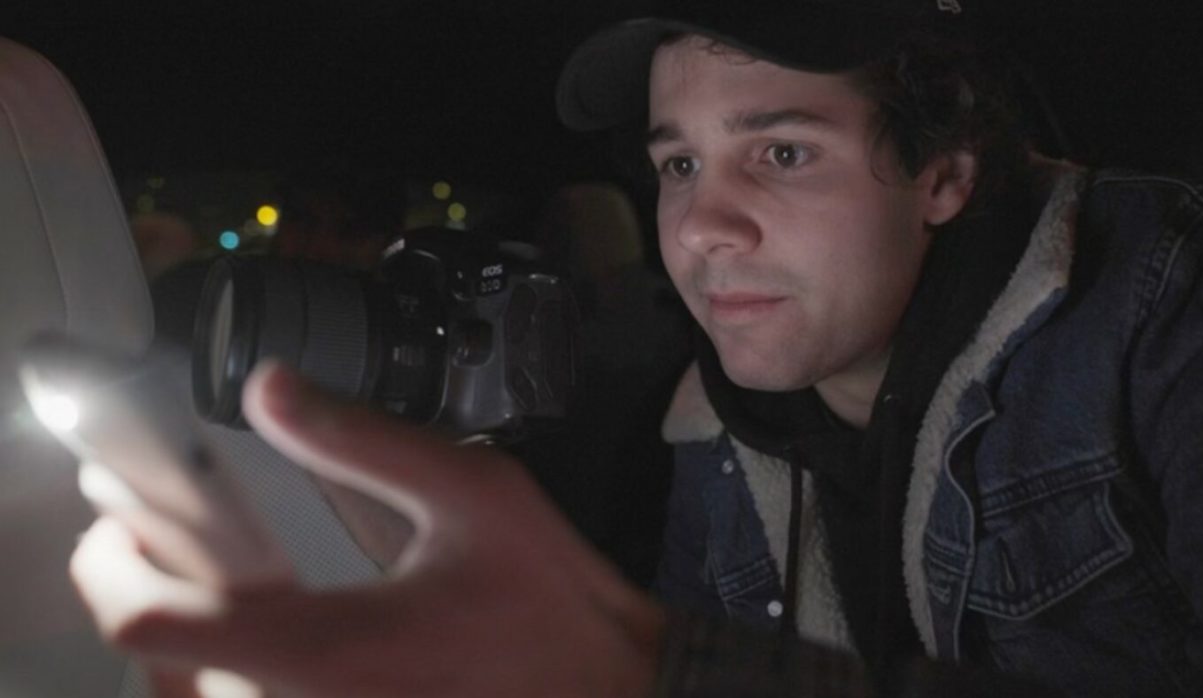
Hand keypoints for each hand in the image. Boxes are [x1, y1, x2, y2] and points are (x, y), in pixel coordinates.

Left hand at [70, 361, 665, 697]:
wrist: (610, 689)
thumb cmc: (552, 601)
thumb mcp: (473, 491)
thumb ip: (363, 438)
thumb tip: (273, 388)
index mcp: (323, 648)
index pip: (155, 623)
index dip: (111, 565)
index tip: (116, 519)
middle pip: (158, 671)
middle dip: (137, 591)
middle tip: (148, 532)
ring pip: (202, 695)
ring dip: (179, 632)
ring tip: (196, 570)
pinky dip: (229, 660)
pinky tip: (260, 615)